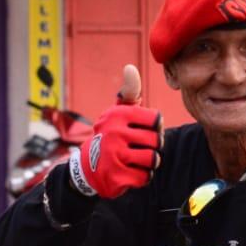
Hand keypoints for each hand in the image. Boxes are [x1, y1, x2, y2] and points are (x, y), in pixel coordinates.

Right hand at [69, 64, 162, 198]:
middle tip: (137, 148)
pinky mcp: (116, 177)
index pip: (157, 120)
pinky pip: (145, 177)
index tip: (143, 130)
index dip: (155, 128)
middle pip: (157, 141)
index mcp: (119, 115)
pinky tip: (127, 173)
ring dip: (148, 163)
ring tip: (134, 160)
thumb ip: (130, 92)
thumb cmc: (112, 135)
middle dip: (152, 147)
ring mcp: (114, 156)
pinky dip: (140, 178)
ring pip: (153, 160)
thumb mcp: (119, 112)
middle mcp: (114, 133)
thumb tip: (130, 67)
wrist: (88, 167)